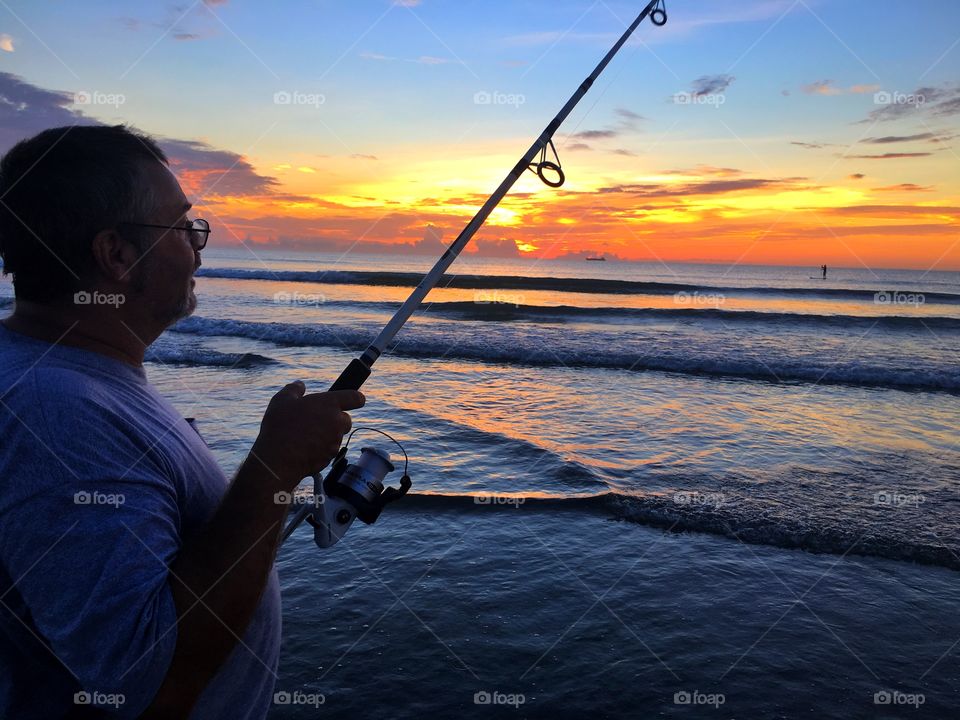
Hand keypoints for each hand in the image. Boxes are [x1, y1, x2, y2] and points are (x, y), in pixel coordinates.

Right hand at [250, 380, 364, 486]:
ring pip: (337, 436)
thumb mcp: (282, 400)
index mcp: (329, 404)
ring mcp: (335, 441)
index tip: (354, 400)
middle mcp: (337, 422)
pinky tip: (304, 449)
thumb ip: (294, 389)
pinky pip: (329, 451)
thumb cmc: (279, 426)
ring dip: (327, 436)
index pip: (356, 398)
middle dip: (335, 420)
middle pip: (346, 419)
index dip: (356, 398)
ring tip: (305, 436)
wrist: (278, 459)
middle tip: (316, 421)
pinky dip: (321, 450)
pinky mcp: (330, 458)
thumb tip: (300, 385)